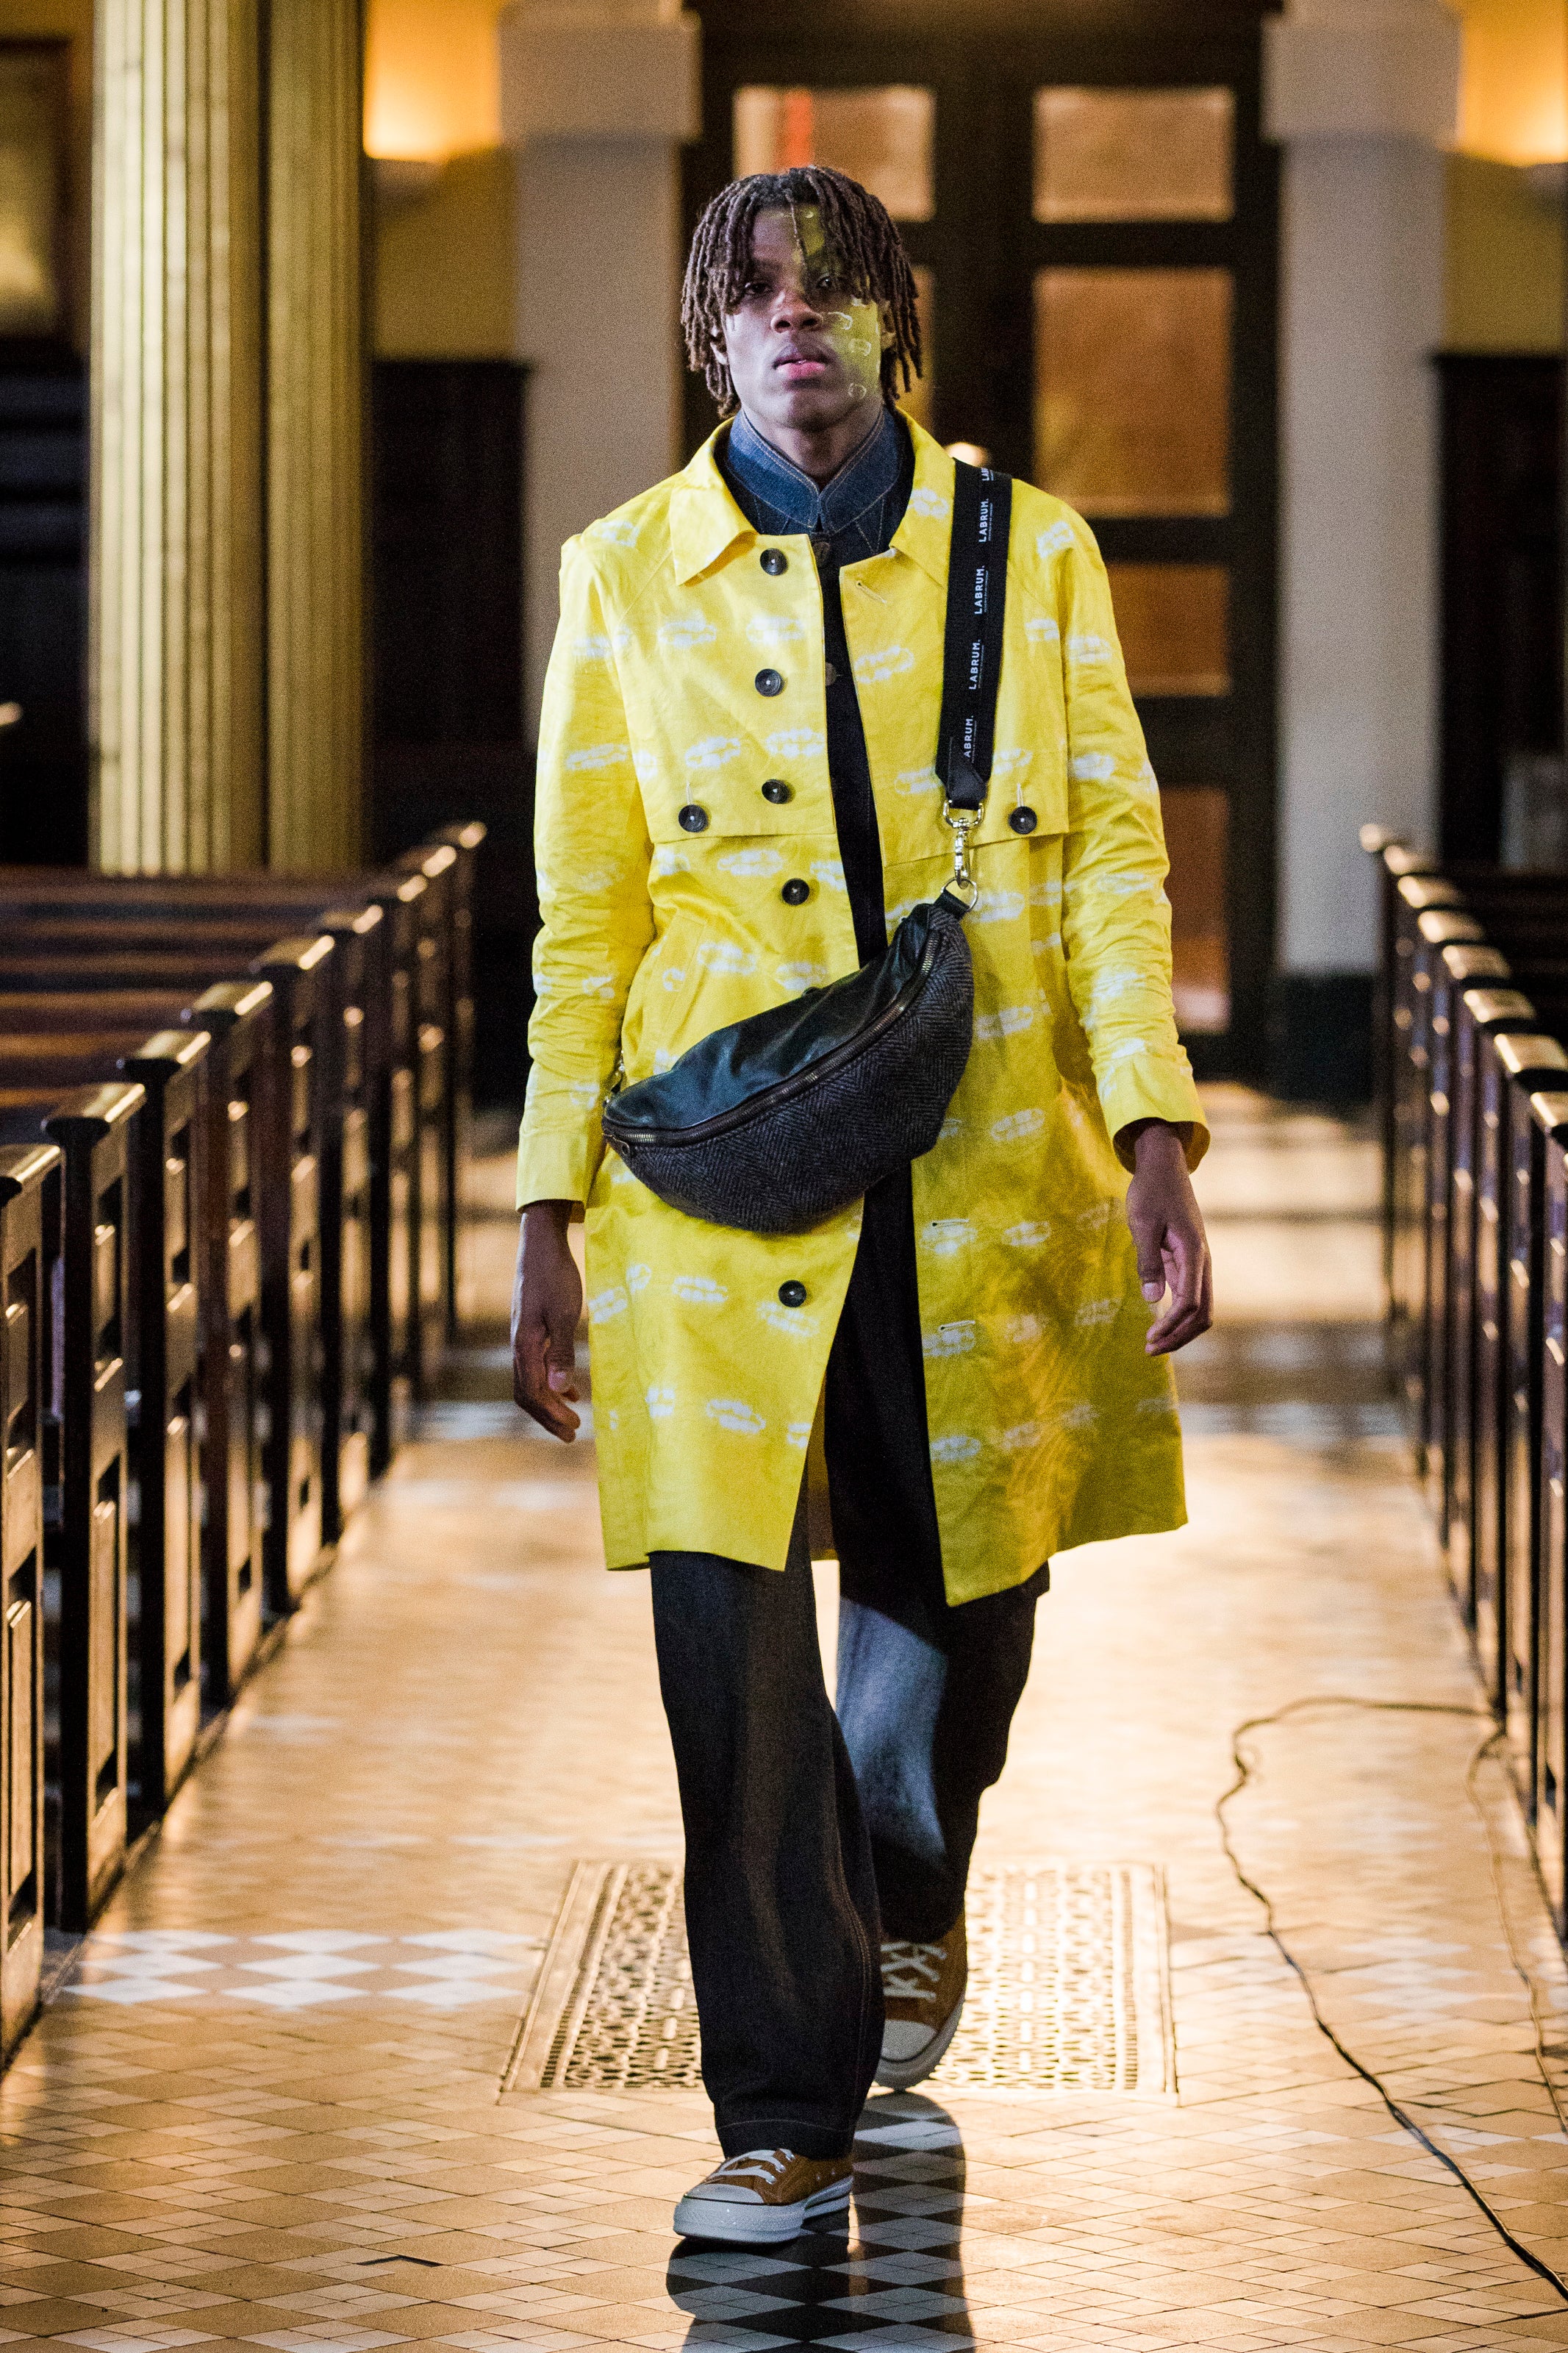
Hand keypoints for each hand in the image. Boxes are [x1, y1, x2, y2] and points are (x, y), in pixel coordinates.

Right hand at [511, 1200, 583, 1438]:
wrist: (541, 1246)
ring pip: (531, 1383)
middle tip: (571, 1435)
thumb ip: (562, 1352)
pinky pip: (536, 1367)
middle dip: (548, 1417)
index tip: (574, 1429)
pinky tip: (572, 1389)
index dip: (553, 1415)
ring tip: (571, 1419)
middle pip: (527, 1394)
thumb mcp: (564, 1314)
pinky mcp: (531, 1331)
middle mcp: (519, 1347)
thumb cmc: (555, 1277)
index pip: (535, 1393)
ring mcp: (523, 1339)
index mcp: (525, 1346)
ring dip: (549, 1403)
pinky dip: (552, 1383)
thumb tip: (560, 1390)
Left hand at [1122, 1122, 1212, 1355]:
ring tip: (1155, 1343)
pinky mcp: (1188, 1261)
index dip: (1171, 1325)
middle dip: (1179, 1336)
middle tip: (1151, 1350)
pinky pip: (1190, 1296)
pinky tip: (1160, 1324)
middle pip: (1202, 1313)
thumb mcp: (1142, 1223)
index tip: (1149, 1339)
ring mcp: (1197, 1263)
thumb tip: (1152, 1300)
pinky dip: (1178, 1315)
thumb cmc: (1151, 1191)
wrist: (1164, 1167)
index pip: (1190, 1302)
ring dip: (1180, 1329)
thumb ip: (1147, 1261)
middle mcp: (1202, 1262)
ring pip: (1200, 1308)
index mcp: (1194, 1252)